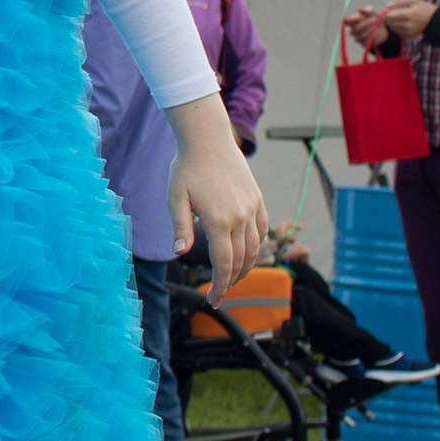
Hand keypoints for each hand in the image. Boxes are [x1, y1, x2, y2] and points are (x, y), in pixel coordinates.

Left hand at [168, 95, 268, 294]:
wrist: (208, 139)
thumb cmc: (186, 168)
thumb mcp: (175, 198)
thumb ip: (180, 228)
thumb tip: (180, 253)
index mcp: (218, 221)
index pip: (224, 264)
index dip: (220, 286)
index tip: (214, 301)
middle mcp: (240, 217)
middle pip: (242, 261)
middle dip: (231, 282)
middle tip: (219, 295)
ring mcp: (252, 208)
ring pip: (256, 248)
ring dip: (245, 267)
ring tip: (232, 278)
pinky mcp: (257, 199)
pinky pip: (263, 229)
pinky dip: (257, 246)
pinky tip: (247, 253)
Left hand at [354, 0, 432, 46]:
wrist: (436, 21)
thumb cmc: (424, 8)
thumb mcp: (413, 1)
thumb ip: (399, 2)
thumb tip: (386, 5)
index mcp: (408, 14)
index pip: (389, 16)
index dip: (386, 13)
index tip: (387, 10)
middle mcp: (408, 25)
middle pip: (390, 23)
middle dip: (388, 19)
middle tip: (391, 14)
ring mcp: (409, 31)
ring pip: (393, 28)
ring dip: (392, 23)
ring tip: (397, 18)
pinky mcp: (410, 36)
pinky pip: (398, 32)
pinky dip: (397, 28)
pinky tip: (401, 23)